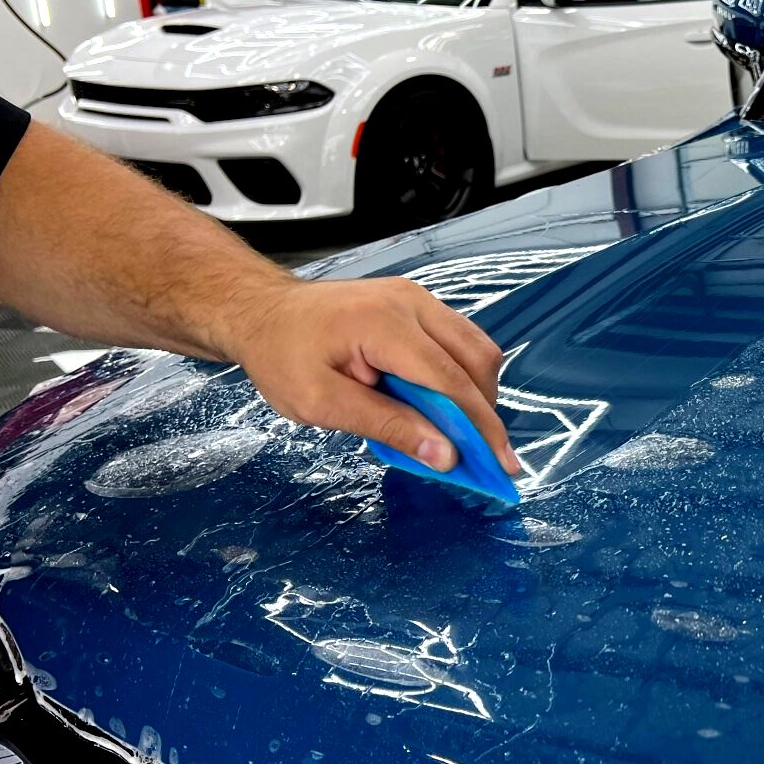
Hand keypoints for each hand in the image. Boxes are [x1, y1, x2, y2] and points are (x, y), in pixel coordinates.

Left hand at [228, 278, 520, 475]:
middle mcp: (410, 302)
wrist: (262, 310)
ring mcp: (417, 297)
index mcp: (384, 324)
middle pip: (477, 357)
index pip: (451, 380)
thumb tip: (445, 455)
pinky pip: (457, 339)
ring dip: (477, 393)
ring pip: (475, 346)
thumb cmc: (281, 356)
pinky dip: (462, 376)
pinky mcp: (416, 303)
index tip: (500, 465)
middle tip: (484, 455)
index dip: (480, 425)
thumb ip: (386, 426)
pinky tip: (445, 405)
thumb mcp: (321, 404)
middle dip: (486, 411)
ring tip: (464, 433)